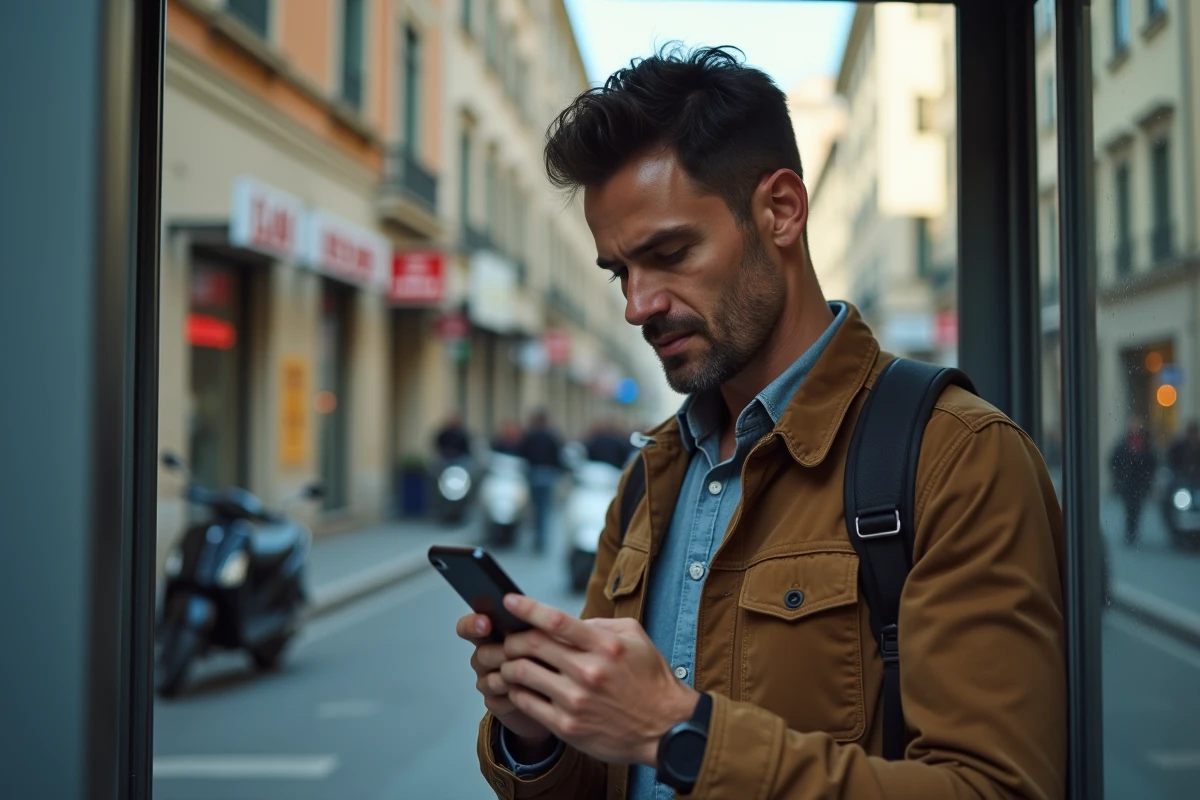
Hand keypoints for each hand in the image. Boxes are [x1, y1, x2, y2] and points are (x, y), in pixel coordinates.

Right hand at [456, 612, 553, 745]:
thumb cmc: (550, 656)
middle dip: (505, 654)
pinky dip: (516, 698)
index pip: (468, 626)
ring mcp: (487, 680)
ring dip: (513, 678)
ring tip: (537, 676)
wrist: (558, 691)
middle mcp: (486, 655)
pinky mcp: (494, 702)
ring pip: (489, 680)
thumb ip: (535, 621)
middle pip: (481, 654)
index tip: (485, 624)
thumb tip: (530, 609)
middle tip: (527, 655)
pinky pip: (497, 701)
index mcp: (493, 633)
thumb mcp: (548, 633)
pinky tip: (534, 694)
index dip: (472, 624)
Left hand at [498, 594, 699, 765]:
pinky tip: (519, 688)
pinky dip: (516, 691)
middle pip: (532, 645)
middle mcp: (588, 672)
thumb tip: (566, 622)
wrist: (666, 729)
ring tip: (509, 663)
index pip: (556, 621)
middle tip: (507, 638)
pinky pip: (527, 703)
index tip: (509, 601)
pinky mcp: (568, 726)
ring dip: (508, 665)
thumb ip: (600, 625)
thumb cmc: (651, 681)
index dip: (527, 608)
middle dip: (511, 638)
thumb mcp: (635, 638)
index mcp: (604, 646)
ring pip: (522, 674)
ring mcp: (575, 701)